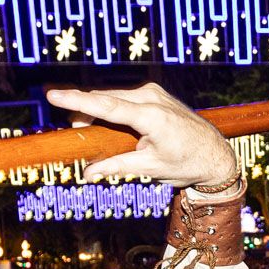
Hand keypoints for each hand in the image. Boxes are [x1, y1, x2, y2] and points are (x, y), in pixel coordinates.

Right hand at [44, 84, 239, 186]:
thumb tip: (88, 175)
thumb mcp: (151, 168)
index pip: (106, 106)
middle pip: (105, 100)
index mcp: (151, 116)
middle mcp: (152, 97)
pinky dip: (111, 109)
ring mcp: (154, 93)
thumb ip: (117, 167)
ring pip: (113, 98)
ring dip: (97, 111)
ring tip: (88, 130)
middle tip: (72, 132)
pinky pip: (125, 98)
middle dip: (84, 112)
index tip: (52, 96)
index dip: (76, 102)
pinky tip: (106, 123)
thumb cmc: (187, 163)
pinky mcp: (155, 94)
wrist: (216, 154)